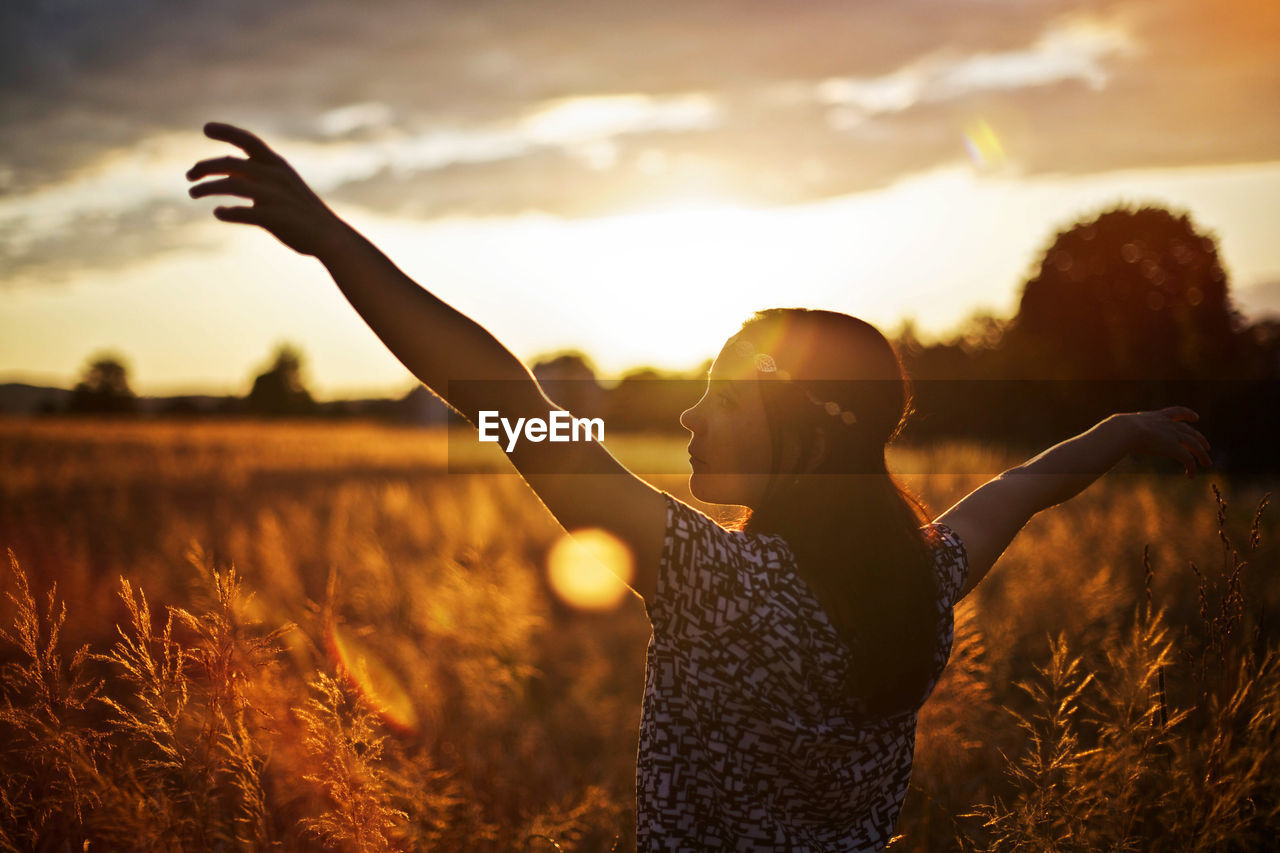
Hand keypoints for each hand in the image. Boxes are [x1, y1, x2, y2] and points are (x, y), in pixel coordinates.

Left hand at [186, 122, 348, 256]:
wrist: (331, 238)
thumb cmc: (302, 214)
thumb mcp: (279, 188)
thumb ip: (253, 180)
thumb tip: (224, 177)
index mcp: (278, 166)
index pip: (249, 141)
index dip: (227, 132)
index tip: (206, 128)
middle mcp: (276, 177)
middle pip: (231, 163)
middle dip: (205, 167)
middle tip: (188, 175)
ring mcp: (276, 197)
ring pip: (232, 186)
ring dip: (208, 188)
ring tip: (193, 193)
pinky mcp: (275, 218)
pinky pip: (244, 212)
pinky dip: (228, 212)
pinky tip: (219, 214)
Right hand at [1117, 407, 1212, 478]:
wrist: (1125, 430)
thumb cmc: (1118, 430)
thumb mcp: (1123, 426)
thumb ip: (1122, 430)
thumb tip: (1106, 435)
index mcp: (1157, 417)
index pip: (1176, 412)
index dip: (1187, 414)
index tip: (1195, 418)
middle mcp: (1169, 425)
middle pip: (1190, 431)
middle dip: (1199, 439)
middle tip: (1206, 446)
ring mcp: (1173, 436)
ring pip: (1194, 445)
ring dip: (1202, 455)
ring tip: (1207, 464)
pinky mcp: (1175, 448)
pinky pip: (1188, 459)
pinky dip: (1192, 467)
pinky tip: (1191, 475)